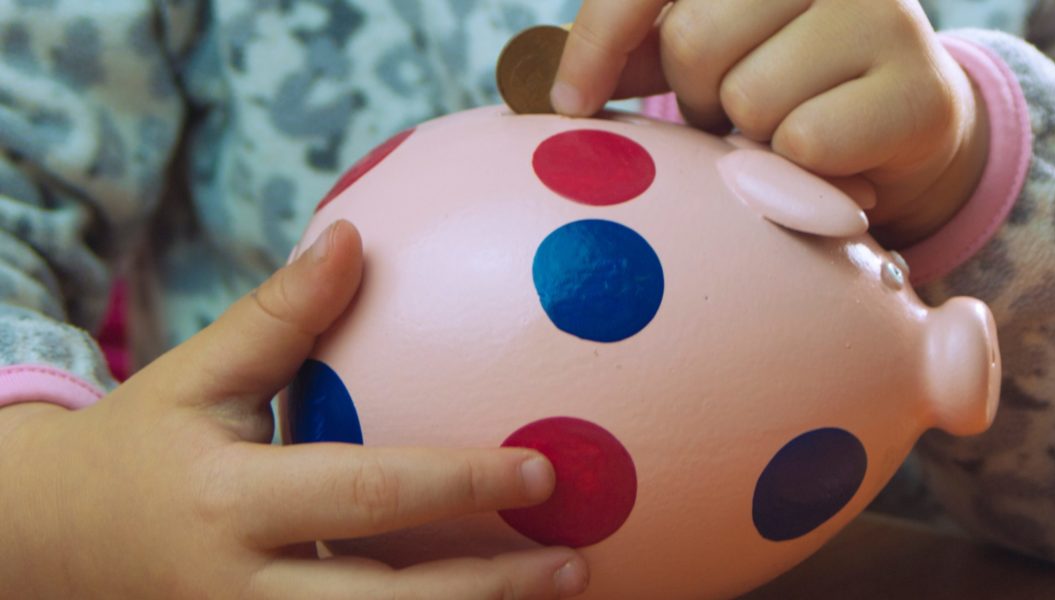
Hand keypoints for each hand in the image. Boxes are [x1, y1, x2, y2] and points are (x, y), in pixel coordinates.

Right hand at [0, 221, 588, 598]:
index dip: (458, 485)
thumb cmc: (142, 446)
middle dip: (489, 590)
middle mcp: (243, 590)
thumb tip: (351, 236)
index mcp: (231, 504)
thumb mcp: (195, 374)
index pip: (364, 496)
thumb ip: (276, 315)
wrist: (54, 543)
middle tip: (575, 562)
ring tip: (561, 591)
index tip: (540, 470)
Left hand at [553, 0, 989, 247]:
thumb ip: (641, 44)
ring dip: (749, 135)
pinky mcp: (919, 90)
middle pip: (696, 40)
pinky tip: (828, 158)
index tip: (568, 101)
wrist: (903, 120)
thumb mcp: (711, 47)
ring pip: (750, 97)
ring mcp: (885, 15)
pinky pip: (805, 142)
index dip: (600, 38)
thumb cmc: (787, 75)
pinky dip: (796, 169)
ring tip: (781, 129)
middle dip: (698, 94)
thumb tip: (549, 82)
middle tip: (733, 107)